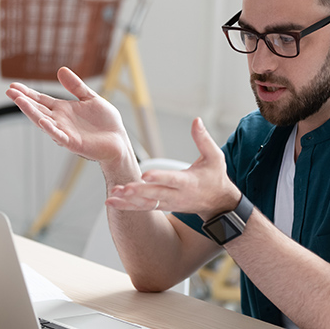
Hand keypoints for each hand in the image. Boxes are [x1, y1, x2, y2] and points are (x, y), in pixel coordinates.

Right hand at [5, 67, 131, 164]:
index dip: (28, 93)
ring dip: (32, 112)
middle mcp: (60, 121)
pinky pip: (59, 136)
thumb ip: (76, 86)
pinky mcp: (73, 143)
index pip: (41, 100)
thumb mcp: (90, 98)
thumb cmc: (105, 122)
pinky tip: (42, 121)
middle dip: (24, 101)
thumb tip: (61, 69)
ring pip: (44, 122)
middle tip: (10, 91)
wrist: (118, 141)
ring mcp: (65, 132)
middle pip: (38, 109)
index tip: (13, 86)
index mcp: (63, 110)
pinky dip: (51, 129)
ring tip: (19, 101)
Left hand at [107, 118, 240, 219]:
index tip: (145, 174)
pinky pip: (143, 208)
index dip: (159, 177)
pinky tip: (111, 201)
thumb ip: (203, 139)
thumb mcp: (215, 157)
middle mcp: (177, 195)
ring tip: (112, 195)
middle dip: (139, 192)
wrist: (218, 203)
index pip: (172, 179)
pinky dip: (127, 206)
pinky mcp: (163, 206)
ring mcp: (169, 203)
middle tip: (123, 188)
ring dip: (128, 200)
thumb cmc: (215, 177)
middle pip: (155, 194)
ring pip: (147, 203)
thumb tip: (196, 120)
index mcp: (189, 182)